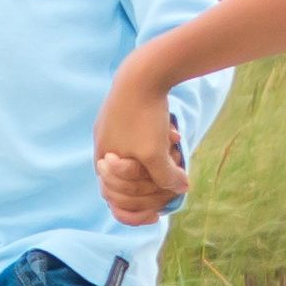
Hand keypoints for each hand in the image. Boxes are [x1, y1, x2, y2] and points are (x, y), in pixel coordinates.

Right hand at [94, 72, 188, 223]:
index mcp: (104, 163)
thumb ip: (165, 178)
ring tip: (175, 149)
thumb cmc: (144, 115)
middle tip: (175, 176)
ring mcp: (112, 134)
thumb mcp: (155, 153)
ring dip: (159, 163)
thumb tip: (181, 190)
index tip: (158, 214)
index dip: (136, 214)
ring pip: (139, 164)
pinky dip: (159, 145)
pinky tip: (174, 135)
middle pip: (128, 185)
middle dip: (154, 184)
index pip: (116, 201)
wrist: (142, 71)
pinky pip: (144, 143)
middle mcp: (104, 151)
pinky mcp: (125, 119)